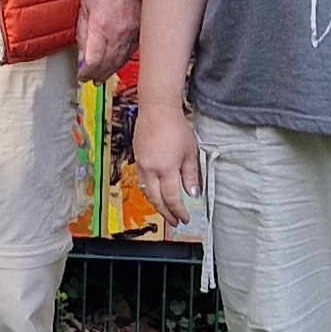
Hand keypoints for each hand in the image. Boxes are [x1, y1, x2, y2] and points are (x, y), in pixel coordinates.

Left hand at [76, 0, 142, 83]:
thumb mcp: (84, 8)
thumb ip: (83, 34)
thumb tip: (81, 57)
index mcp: (101, 28)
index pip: (93, 62)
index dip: (86, 73)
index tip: (81, 76)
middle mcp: (118, 34)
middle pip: (107, 65)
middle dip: (97, 75)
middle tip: (90, 80)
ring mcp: (132, 34)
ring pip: (121, 61)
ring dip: (110, 72)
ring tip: (101, 77)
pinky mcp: (141, 31)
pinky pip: (131, 52)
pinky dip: (122, 61)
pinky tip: (117, 64)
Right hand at [133, 108, 200, 229]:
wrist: (157, 109)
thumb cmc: (176, 127)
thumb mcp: (190, 152)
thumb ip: (191, 175)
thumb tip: (193, 194)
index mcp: (166, 168)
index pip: (173, 198)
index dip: (179, 211)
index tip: (185, 218)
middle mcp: (151, 169)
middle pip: (157, 199)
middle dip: (166, 213)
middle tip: (174, 222)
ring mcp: (142, 164)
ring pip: (146, 192)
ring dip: (156, 204)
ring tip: (165, 211)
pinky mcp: (137, 159)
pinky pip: (141, 181)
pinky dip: (149, 191)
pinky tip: (155, 193)